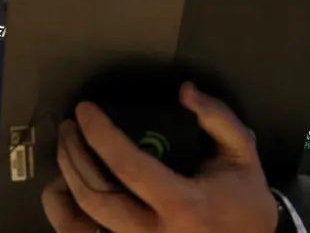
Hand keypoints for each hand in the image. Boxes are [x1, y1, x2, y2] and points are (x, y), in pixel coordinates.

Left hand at [42, 83, 277, 232]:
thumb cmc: (245, 200)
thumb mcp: (242, 153)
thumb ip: (218, 117)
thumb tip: (185, 91)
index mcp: (183, 203)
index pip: (129, 166)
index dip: (100, 135)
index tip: (84, 110)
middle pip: (96, 197)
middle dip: (73, 157)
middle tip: (68, 128)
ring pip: (80, 228)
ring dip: (64, 188)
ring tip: (64, 157)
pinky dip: (67, 218)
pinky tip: (65, 192)